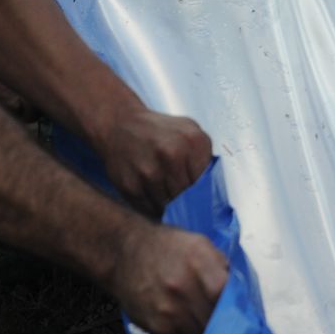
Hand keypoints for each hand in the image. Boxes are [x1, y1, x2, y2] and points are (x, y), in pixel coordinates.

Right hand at [95, 107, 213, 217]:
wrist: (120, 124)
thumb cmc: (156, 130)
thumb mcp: (187, 131)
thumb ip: (203, 156)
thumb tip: (214, 189)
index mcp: (192, 140)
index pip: (207, 182)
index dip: (202, 191)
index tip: (198, 195)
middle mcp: (172, 154)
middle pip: (189, 196)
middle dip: (185, 199)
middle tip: (179, 194)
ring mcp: (150, 172)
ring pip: (170, 205)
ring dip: (168, 204)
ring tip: (163, 190)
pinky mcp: (132, 186)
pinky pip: (150, 209)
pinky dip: (152, 205)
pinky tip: (150, 192)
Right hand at [111, 223, 228, 333]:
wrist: (124, 254)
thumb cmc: (166, 247)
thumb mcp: (198, 243)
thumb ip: (221, 264)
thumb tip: (240, 288)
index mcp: (197, 259)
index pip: (225, 292)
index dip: (236, 303)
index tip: (239, 306)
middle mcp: (181, 286)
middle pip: (215, 318)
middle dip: (223, 320)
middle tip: (226, 318)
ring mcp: (168, 309)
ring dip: (207, 332)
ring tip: (206, 322)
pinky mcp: (157, 327)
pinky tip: (189, 325)